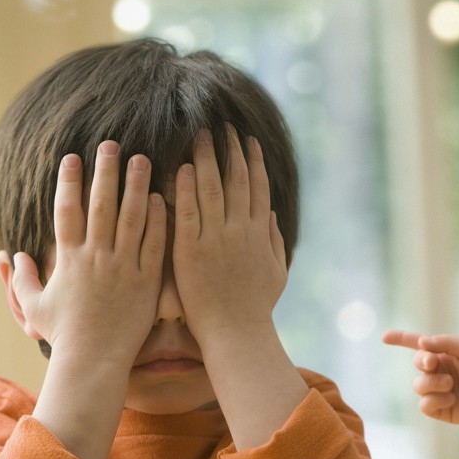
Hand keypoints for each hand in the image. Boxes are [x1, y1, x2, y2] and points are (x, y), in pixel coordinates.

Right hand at [11, 141, 165, 366]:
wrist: (94, 360)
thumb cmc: (64, 335)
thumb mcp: (35, 306)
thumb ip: (23, 279)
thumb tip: (12, 257)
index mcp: (69, 259)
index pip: (67, 210)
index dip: (69, 181)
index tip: (72, 157)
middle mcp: (97, 257)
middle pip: (102, 205)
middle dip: (106, 171)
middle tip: (112, 144)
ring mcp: (123, 267)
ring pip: (132, 218)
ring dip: (137, 186)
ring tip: (143, 159)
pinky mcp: (146, 281)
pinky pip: (154, 245)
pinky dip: (158, 220)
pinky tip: (164, 197)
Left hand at [172, 125, 287, 347]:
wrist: (236, 333)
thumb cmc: (256, 308)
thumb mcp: (276, 273)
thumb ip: (275, 241)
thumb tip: (273, 216)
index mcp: (260, 235)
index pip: (257, 189)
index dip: (253, 162)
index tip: (247, 140)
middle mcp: (240, 232)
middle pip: (236, 181)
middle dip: (230, 151)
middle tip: (223, 125)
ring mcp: (216, 240)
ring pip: (212, 190)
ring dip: (207, 159)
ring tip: (200, 134)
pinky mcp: (191, 251)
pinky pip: (188, 213)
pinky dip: (186, 189)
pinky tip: (182, 167)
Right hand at [382, 331, 458, 425]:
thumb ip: (445, 342)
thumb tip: (421, 343)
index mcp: (445, 354)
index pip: (419, 345)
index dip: (401, 339)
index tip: (384, 337)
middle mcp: (439, 371)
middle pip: (417, 363)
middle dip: (423, 361)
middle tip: (433, 362)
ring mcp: (439, 391)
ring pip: (418, 385)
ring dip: (433, 383)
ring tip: (451, 384)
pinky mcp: (441, 409)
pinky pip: (424, 405)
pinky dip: (435, 400)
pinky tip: (452, 399)